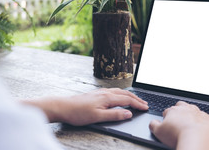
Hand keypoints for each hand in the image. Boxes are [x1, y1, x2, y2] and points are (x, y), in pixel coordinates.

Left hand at [21, 88, 147, 125]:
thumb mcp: (98, 117)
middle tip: (145, 104)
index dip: (138, 104)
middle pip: (125, 94)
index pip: (127, 100)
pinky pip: (114, 91)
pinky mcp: (96, 93)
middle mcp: (105, 92)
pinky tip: (120, 96)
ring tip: (136, 99)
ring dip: (130, 96)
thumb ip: (114, 115)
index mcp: (108, 97)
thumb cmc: (78, 112)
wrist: (63, 106)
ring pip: (120, 92)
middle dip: (137, 99)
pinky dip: (122, 94)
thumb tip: (128, 113)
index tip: (145, 107)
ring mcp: (101, 92)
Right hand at [149, 101, 208, 149]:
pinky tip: (200, 129)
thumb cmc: (178, 136)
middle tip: (178, 121)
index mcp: (173, 110)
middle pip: (181, 106)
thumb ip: (153, 125)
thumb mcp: (158, 132)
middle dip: (179, 111)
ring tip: (189, 125)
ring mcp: (198, 113)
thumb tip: (152, 122)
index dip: (166, 118)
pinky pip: (205, 118)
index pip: (167, 111)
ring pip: (194, 110)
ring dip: (191, 115)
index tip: (167, 124)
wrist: (197, 139)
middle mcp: (186, 109)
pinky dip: (202, 122)